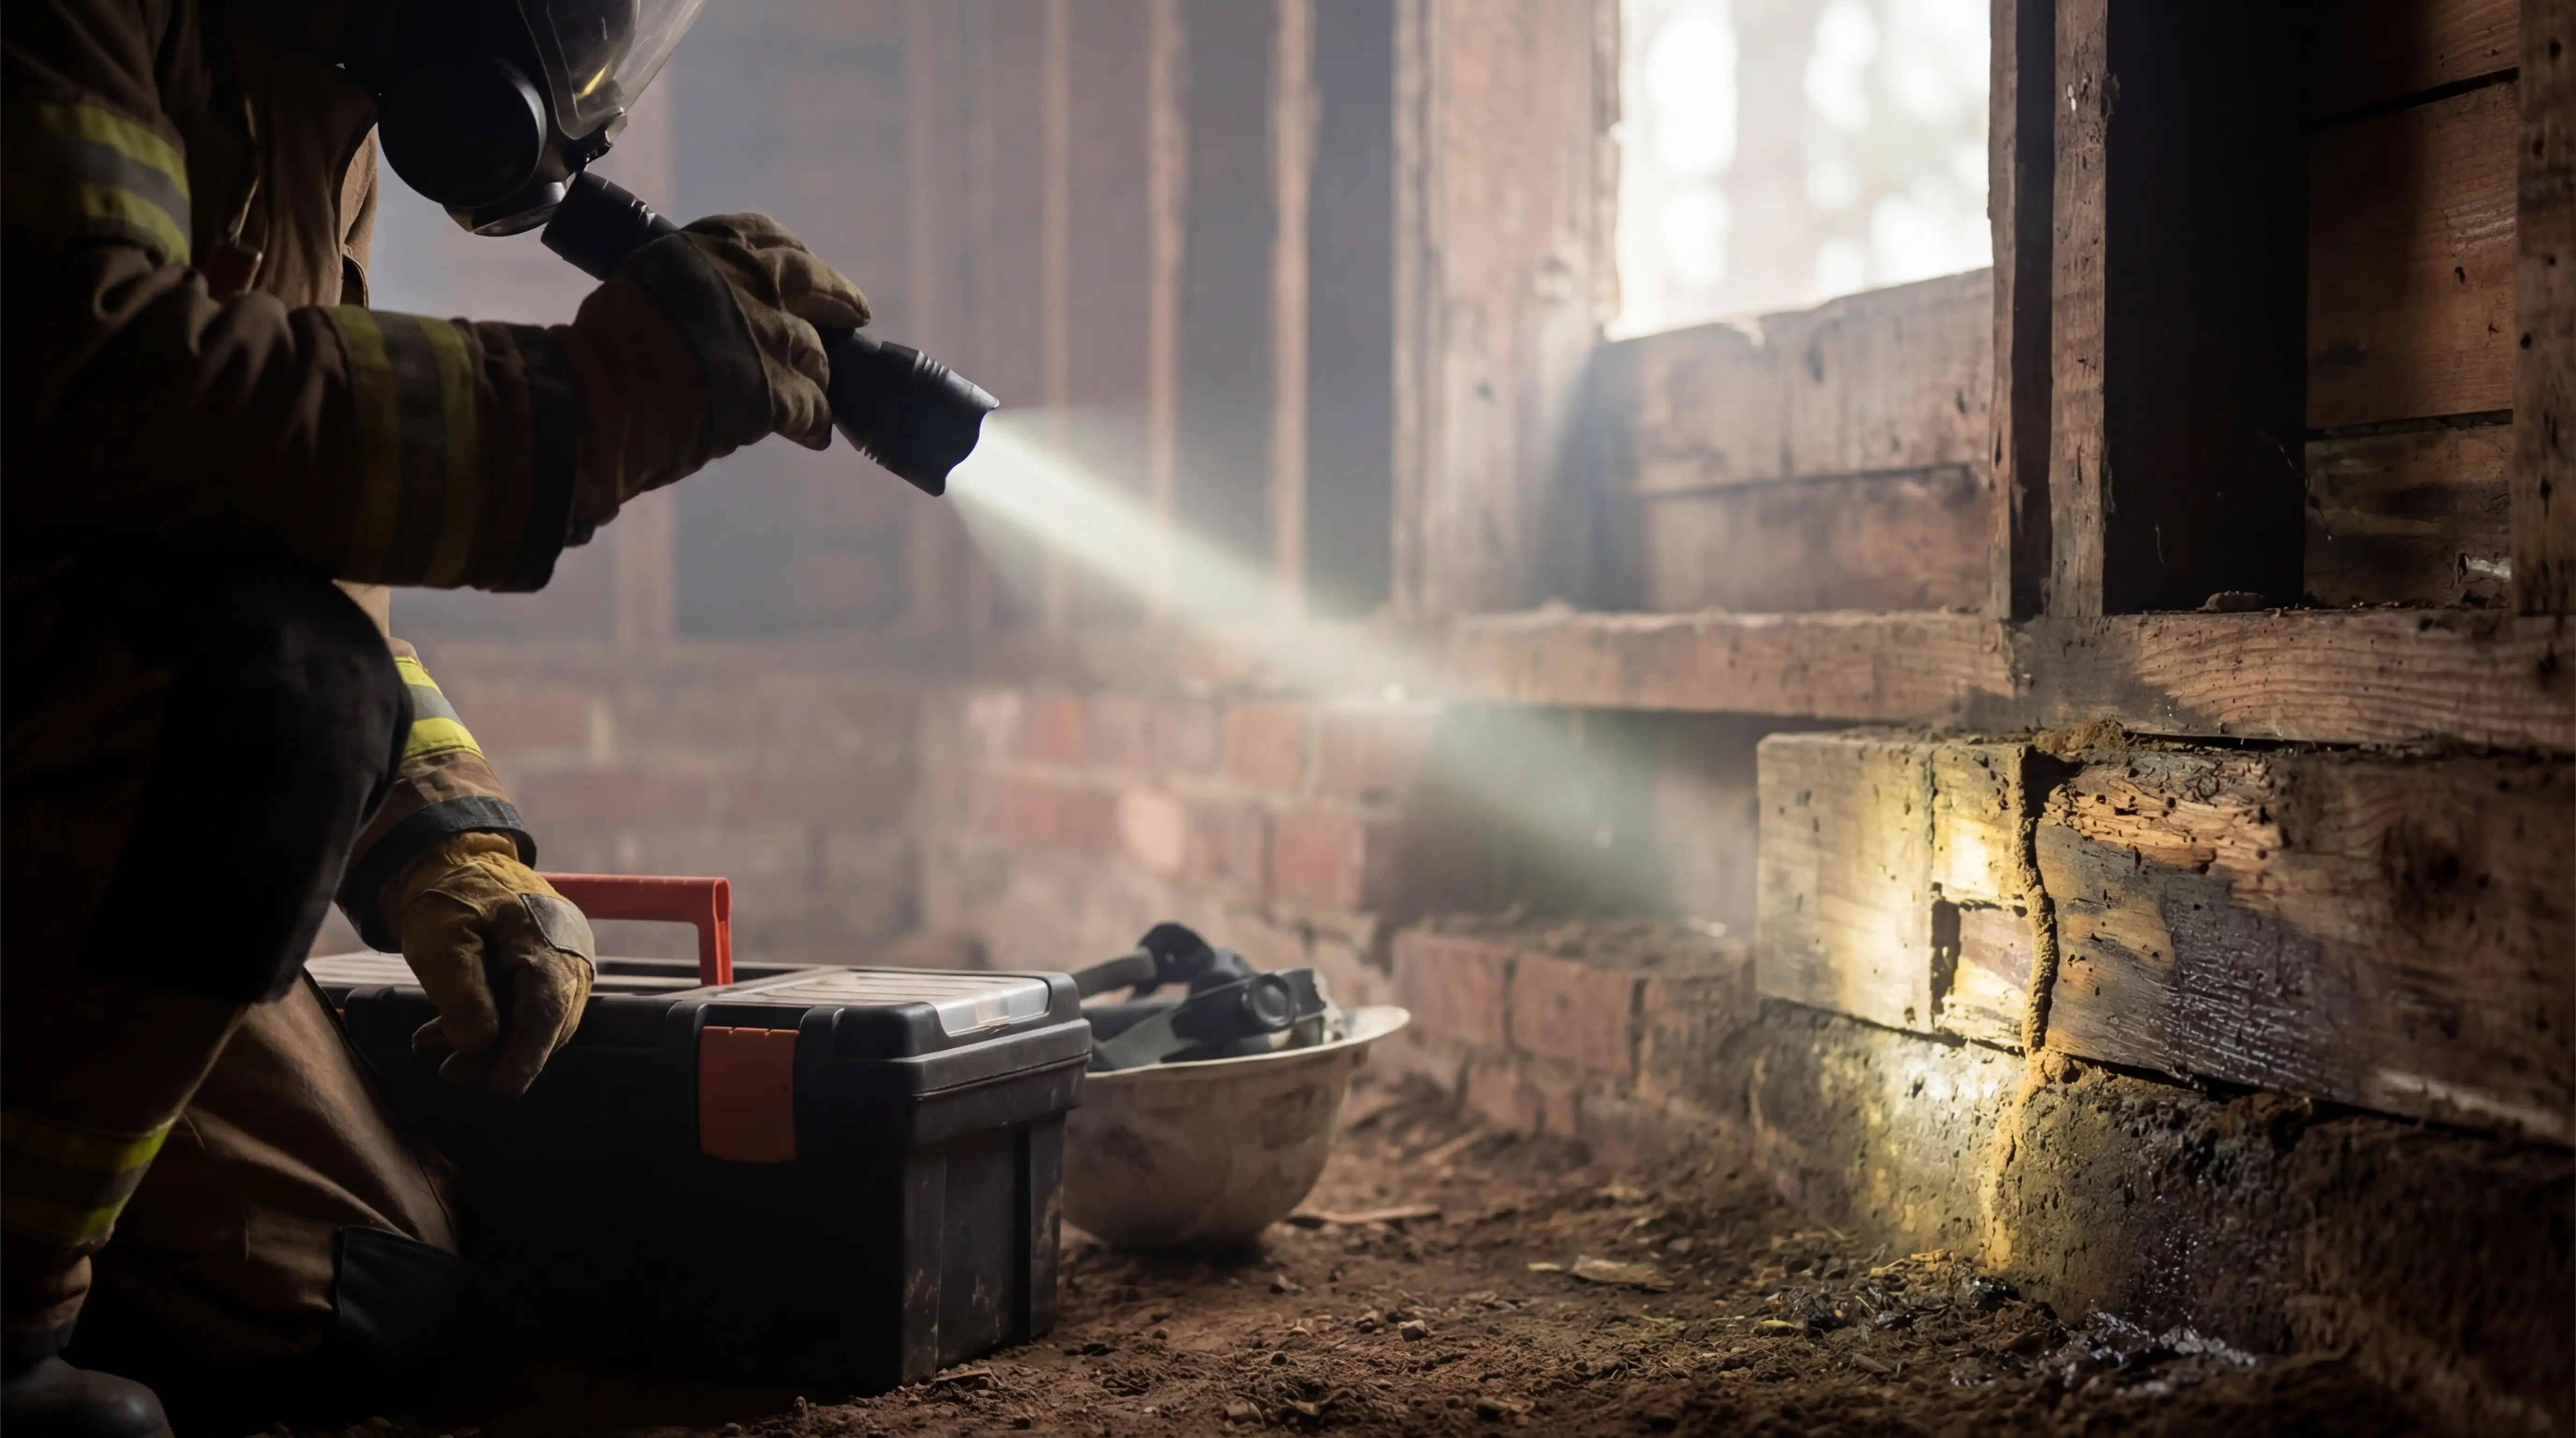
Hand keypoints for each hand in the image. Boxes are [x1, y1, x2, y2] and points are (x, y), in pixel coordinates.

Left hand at [390, 833, 594, 1095]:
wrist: (461, 867)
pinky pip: (526, 1012)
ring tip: (431, 1046)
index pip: (547, 1007)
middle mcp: (568, 955)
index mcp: (546, 938)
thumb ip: (460, 992)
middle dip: (496, 1056)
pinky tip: (446, 1034)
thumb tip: (479, 1044)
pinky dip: (489, 1028)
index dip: (528, 1054)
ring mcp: (563, 964)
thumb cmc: (450, 900)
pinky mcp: (547, 973)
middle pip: (544, 1024)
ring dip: (487, 1045)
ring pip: (534, 1023)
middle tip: (448, 1071)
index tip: (504, 1089)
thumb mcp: (441, 940)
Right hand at [560, 212, 869, 530]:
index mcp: (710, 249)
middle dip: (840, 300)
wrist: (596, 395)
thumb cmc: (601, 346)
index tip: (809, 266)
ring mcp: (769, 337)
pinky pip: (813, 409)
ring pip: (816, 354)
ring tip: (812, 390)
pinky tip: (814, 434)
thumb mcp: (642, 285)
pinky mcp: (777, 392)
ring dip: (815, 373)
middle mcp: (749, 282)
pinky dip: (815, 424)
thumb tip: (700, 305)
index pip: (768, 237)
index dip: (796, 254)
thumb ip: (685, 286)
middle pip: (815, 285)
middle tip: (854, 314)